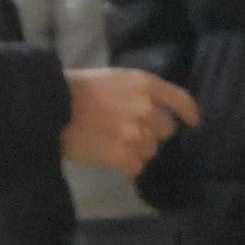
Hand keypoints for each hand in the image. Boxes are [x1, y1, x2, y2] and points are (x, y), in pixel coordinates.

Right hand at [63, 68, 198, 174]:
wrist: (52, 107)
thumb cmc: (77, 88)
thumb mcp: (114, 78)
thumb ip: (137, 92)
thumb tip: (152, 108)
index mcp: (145, 84)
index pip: (180, 99)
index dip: (189, 112)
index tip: (192, 121)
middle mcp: (147, 109)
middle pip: (166, 130)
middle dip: (152, 132)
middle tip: (131, 131)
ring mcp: (136, 135)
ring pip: (151, 150)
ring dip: (138, 150)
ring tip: (115, 143)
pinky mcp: (123, 156)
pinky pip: (136, 167)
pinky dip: (126, 166)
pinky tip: (110, 157)